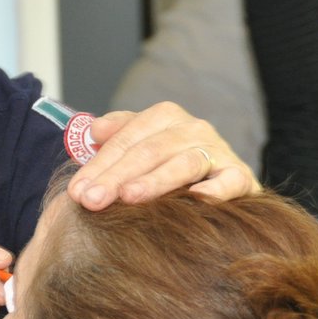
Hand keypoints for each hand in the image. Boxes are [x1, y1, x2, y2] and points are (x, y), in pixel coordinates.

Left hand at [66, 101, 258, 208]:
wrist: (223, 183)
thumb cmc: (171, 166)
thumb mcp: (142, 145)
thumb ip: (117, 136)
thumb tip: (93, 130)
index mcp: (165, 118)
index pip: (125, 139)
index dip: (99, 165)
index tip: (77, 191)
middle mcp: (193, 129)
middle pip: (149, 150)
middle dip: (116, 176)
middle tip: (91, 200)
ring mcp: (218, 151)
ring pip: (183, 163)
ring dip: (155, 181)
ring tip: (129, 197)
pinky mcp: (240, 176)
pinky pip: (230, 180)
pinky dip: (216, 189)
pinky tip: (198, 200)